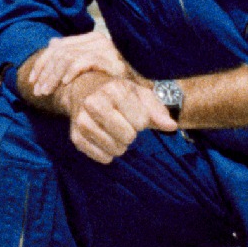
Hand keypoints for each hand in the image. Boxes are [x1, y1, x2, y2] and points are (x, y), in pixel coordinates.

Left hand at [19, 28, 132, 107]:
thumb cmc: (114, 81)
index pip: (57, 46)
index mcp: (89, 39)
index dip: (41, 63)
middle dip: (44, 72)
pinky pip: (84, 61)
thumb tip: (52, 42)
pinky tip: (64, 84)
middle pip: (59, 52)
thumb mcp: (93, 67)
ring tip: (46, 91)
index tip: (33, 81)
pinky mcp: (111, 59)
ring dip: (52, 76)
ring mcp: (104, 48)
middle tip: (37, 91)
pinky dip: (71, 72)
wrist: (144, 88)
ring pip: (67, 57)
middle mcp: (97, 39)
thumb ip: (74, 54)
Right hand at [59, 68, 178, 166]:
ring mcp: (82, 120)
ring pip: (115, 150)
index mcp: (113, 89)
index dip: (142, 121)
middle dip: (131, 134)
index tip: (134, 113)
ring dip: (120, 145)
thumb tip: (171, 126)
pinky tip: (105, 140)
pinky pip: (102, 158)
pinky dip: (108, 154)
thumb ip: (157, 110)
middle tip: (124, 123)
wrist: (84, 88)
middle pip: (128, 137)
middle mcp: (94, 103)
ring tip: (114, 131)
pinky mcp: (76, 136)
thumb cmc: (118, 93)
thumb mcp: (140, 94)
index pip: (140, 121)